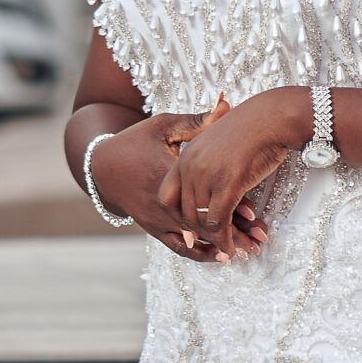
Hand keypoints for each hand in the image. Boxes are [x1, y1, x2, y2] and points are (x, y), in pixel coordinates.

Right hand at [87, 110, 266, 256]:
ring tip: (245, 253)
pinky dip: (198, 254)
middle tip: (259, 240)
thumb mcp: (164, 126)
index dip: (228, 205)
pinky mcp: (153, 228)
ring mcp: (157, 218)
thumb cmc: (136, 141)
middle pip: (202, 222)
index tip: (253, 212)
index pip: (203, 194)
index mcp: (168, 174)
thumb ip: (197, 121)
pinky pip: (177, 246)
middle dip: (232, 233)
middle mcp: (162, 201)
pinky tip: (218, 258)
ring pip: (193, 239)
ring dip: (220, 248)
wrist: (102, 167)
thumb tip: (226, 104)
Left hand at [171, 88, 311, 257]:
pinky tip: (234, 245)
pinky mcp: (228, 183)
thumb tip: (206, 183)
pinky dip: (226, 238)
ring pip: (202, 221)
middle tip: (213, 248)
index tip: (189, 232)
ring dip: (216, 241)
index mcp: (185, 157)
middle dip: (199, 235)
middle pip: (184, 213)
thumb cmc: (250, 127)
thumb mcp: (216, 140)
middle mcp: (191, 167)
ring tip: (227, 252)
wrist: (271, 116)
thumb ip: (205, 161)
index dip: (177, 218)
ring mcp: (208, 175)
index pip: (167, 197)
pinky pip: (220, 220)